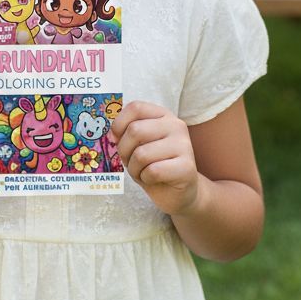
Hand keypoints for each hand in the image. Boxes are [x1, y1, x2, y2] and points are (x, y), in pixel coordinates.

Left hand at [111, 100, 199, 215]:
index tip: (116, 139)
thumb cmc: (154, 165)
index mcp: (163, 115)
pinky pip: (153, 171)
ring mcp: (184, 145)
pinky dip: (145, 178)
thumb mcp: (137, 145)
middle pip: (135, 130)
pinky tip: (153, 179)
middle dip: (124, 151)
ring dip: (134, 169)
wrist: (179, 192)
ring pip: (142, 154)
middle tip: (129, 162)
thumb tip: (113, 133)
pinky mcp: (187, 167)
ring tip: (142, 172)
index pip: (136, 108)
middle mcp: (176, 125)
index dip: (119, 124)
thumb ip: (126, 134)